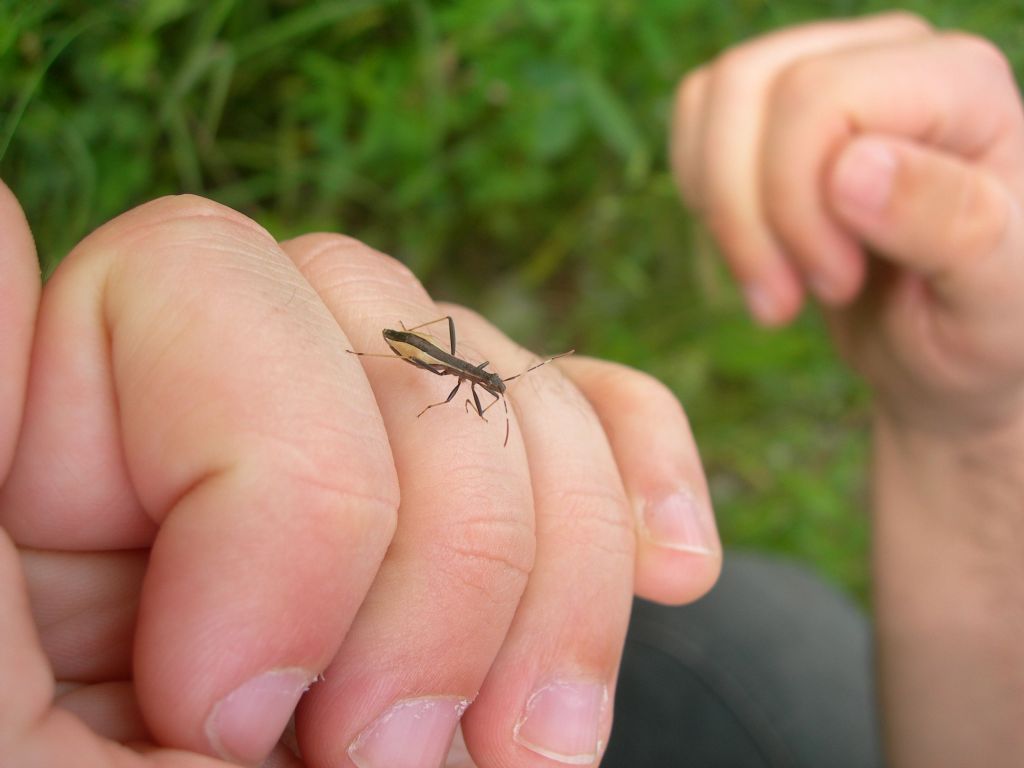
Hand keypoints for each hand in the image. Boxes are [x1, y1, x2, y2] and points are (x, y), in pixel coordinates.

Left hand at [0, 189, 719, 766]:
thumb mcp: (4, 741)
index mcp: (50, 467)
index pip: (184, 278)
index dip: (257, 467)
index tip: (232, 708)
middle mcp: (202, 434)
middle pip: (376, 310)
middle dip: (428, 555)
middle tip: (381, 761)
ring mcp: (346, 467)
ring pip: (500, 372)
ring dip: (541, 575)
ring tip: (504, 757)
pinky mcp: (461, 526)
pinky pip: (586, 415)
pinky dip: (633, 481)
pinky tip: (673, 569)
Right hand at [671, 11, 1023, 436]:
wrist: (948, 343)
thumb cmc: (985, 323)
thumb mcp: (994, 295)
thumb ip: (948, 223)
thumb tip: (849, 168)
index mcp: (962, 86)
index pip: (819, 96)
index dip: (795, 199)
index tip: (837, 286)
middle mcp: (894, 56)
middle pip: (749, 86)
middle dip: (748, 213)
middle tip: (791, 299)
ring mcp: (832, 72)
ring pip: (714, 97)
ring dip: (721, 210)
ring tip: (772, 287)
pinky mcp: (781, 108)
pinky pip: (699, 116)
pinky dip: (705, 196)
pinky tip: (755, 251)